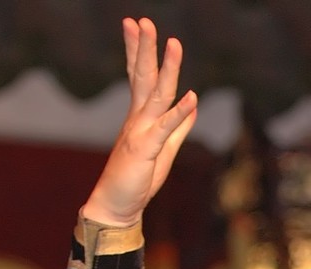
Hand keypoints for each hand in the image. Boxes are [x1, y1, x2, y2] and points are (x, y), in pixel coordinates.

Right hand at [82, 17, 199, 227]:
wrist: (117, 205)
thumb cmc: (137, 178)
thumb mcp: (164, 148)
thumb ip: (178, 126)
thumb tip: (193, 105)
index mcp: (141, 116)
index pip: (139, 76)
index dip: (138, 50)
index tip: (137, 24)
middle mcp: (138, 119)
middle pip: (143, 76)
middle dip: (145, 48)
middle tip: (144, 21)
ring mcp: (141, 132)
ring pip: (157, 95)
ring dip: (167, 69)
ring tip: (174, 44)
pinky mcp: (147, 150)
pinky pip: (166, 128)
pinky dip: (180, 113)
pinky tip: (192, 97)